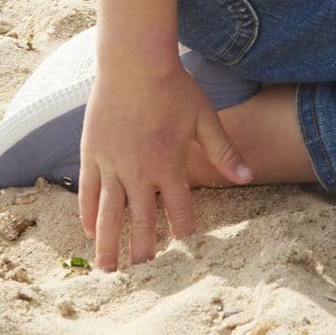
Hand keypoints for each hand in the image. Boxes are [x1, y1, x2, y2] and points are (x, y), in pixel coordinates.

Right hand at [79, 60, 250, 270]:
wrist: (135, 63)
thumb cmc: (174, 87)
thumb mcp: (205, 117)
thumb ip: (224, 151)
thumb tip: (248, 177)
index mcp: (170, 163)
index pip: (179, 208)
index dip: (184, 229)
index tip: (185, 246)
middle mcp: (139, 171)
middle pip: (141, 220)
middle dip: (142, 248)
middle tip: (143, 271)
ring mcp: (112, 165)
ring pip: (109, 214)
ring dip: (108, 244)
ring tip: (107, 270)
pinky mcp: (92, 155)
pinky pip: (88, 193)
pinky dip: (88, 214)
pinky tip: (88, 233)